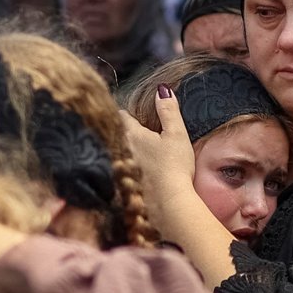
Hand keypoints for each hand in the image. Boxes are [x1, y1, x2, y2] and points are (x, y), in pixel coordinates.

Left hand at [119, 86, 195, 223]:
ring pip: (116, 154)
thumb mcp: (176, 135)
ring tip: (133, 154)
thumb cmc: (174, 167)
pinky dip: (124, 171)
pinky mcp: (122, 186)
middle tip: (133, 133)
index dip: (127, 113)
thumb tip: (162, 89)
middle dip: (122, 133)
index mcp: (131, 134)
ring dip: (122, 152)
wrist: (169, 203)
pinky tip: (133, 175)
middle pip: (115, 135)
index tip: (132, 115)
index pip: (121, 115)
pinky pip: (118, 173)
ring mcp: (119, 169)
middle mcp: (119, 150)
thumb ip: (168, 111)